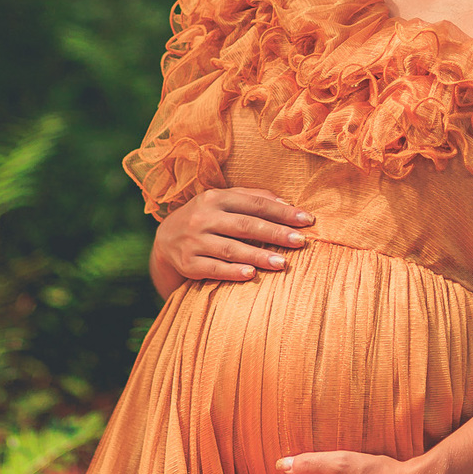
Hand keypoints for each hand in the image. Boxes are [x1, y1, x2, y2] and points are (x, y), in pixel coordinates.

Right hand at [151, 188, 313, 293]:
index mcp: (215, 198)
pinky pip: (214, 268)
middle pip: (245, 225)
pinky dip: (233, 272)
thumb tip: (286, 203)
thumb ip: (251, 198)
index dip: (282, 212)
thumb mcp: (222, 201)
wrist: (165, 240)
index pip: (255, 204)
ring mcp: (194, 241)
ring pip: (231, 249)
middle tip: (301, 242)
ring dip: (259, 256)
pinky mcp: (188, 264)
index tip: (307, 221)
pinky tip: (252, 274)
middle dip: (275, 233)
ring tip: (283, 263)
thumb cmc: (205, 218)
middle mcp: (203, 217)